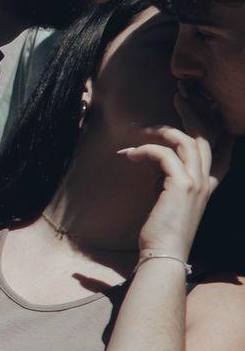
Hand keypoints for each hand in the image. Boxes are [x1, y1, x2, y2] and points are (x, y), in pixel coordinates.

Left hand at [121, 92, 228, 260]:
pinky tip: (128, 154)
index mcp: (207, 186)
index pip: (222, 151)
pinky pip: (165, 154)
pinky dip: (145, 150)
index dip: (216, 127)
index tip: (204, 107)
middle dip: (194, 112)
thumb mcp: (169, 200)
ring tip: (145, 124)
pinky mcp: (181, 186)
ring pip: (190, 140)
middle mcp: (207, 182)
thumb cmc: (160, 231)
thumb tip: (156, 159)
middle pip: (207, 137)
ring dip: (167, 126)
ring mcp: (197, 183)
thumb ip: (169, 180)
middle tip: (179, 95)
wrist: (163, 255)